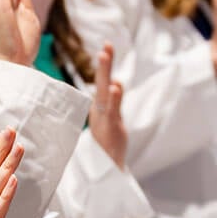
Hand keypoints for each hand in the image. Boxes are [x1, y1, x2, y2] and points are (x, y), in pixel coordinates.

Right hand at [88, 42, 126, 169]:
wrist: (106, 171)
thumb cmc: (109, 146)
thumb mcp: (114, 120)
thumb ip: (116, 102)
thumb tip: (117, 82)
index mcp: (100, 107)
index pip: (103, 81)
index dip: (105, 65)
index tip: (107, 46)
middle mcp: (100, 110)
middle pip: (102, 83)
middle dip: (104, 64)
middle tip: (106, 45)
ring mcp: (103, 118)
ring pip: (104, 93)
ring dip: (104, 74)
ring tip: (105, 55)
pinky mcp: (110, 128)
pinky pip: (111, 111)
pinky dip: (113, 99)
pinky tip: (115, 86)